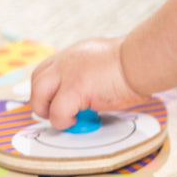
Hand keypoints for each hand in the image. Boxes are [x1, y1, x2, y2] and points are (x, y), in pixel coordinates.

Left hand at [29, 36, 149, 129]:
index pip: (46, 69)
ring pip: (39, 96)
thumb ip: (90, 73)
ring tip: (66, 119)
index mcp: (74, 54)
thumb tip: (90, 94)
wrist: (140, 59)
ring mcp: (68, 73)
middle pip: (36, 81)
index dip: (46, 89)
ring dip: (49, 112)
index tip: (53, 101)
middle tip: (55, 113)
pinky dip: (64, 121)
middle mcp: (66, 61)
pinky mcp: (74, 88)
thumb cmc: (133, 63)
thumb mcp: (104, 61)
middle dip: (41, 101)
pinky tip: (78, 121)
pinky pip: (57, 112)